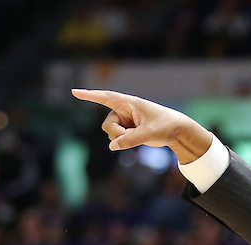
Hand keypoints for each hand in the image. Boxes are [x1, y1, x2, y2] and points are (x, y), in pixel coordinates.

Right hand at [71, 88, 212, 158]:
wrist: (177, 131)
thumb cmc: (166, 126)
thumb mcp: (149, 133)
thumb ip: (130, 140)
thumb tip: (111, 146)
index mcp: (129, 103)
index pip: (106, 97)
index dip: (90, 95)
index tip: (74, 92)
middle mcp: (124, 110)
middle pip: (107, 125)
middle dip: (117, 134)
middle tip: (134, 135)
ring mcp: (124, 120)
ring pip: (111, 133)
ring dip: (122, 139)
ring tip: (140, 135)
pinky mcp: (127, 130)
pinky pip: (117, 139)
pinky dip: (125, 142)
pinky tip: (138, 139)